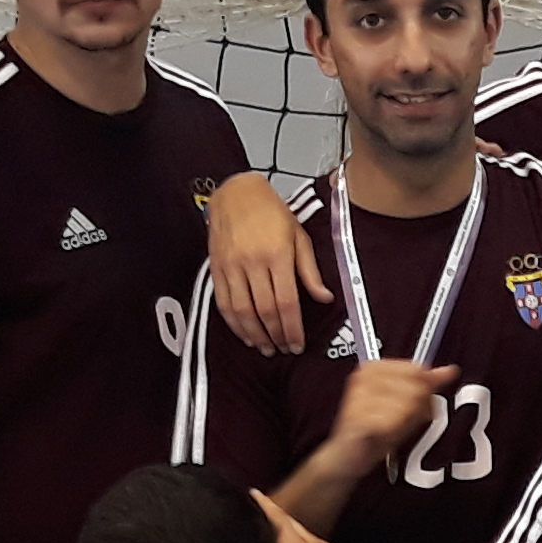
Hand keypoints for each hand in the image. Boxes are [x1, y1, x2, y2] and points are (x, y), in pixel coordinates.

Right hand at [204, 172, 328, 357]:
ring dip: (255, 334)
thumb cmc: (271, 212)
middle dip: (275, 336)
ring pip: (242, 311)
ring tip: (265, 348)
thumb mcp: (299, 236)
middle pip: (265, 311)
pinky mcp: (216, 268)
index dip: (292, 329)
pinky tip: (245, 334)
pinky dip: (234, 324)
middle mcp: (253, 262)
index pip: (287, 302)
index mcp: (278, 254)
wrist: (236, 193)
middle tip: (283, 349)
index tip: (297, 344)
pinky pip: (224, 303)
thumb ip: (310, 271)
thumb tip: (324, 298)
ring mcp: (232, 266)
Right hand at [334, 359, 457, 473]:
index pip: (417, 371)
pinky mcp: (357, 418)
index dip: (423, 392)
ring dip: (404, 424)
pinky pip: (394, 423)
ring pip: (407, 407)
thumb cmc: (376, 427)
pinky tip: (384, 434)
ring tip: (390, 428)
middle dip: (415, 410)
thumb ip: (427, 384)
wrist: (349, 456)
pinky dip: (394, 433)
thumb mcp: (405, 403)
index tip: (413, 404)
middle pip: (415, 389)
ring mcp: (358, 396)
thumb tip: (450, 370)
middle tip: (400, 421)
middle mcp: (363, 377)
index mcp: (373, 367)